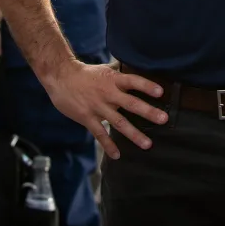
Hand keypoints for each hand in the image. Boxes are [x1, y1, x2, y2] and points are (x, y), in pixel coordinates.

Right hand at [40, 61, 168, 159]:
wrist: (61, 77)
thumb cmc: (85, 74)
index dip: (146, 86)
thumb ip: (119, 74)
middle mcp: (108, 93)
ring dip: (134, 134)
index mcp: (113, 80)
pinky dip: (108, 145)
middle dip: (148, 112)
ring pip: (118, 122)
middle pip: (131, 103)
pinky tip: (117, 155)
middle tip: (163, 119)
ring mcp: (98, 107)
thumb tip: (135, 70)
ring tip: (147, 144)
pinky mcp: (87, 118)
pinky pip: (100, 133)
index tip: (160, 92)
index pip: (133, 81)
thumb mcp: (104, 70)